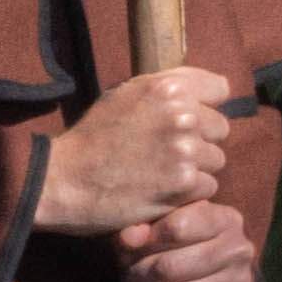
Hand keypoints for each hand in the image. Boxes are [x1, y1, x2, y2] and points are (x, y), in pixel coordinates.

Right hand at [33, 61, 238, 243]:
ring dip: (194, 170)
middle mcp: (182, 113)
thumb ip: (166, 89)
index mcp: (168, 87)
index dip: (205, 106)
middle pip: (219, 128)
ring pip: (216, 160)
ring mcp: (185, 149)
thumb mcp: (124, 95)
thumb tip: (211, 90)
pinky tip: (161, 191)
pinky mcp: (185, 183)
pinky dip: (188, 194)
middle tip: (164, 153)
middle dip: (199, 141)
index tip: (188, 120)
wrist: (61, 179)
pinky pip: (208, 187)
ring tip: (160, 174)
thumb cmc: (91, 138)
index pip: (219, 89)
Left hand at [112, 200, 256, 281]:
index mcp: (224, 219)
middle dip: (136, 276)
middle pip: (170, 267)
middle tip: (126, 278)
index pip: (177, 227)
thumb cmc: (181, 248)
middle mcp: (239, 249)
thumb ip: (142, 227)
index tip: (126, 250)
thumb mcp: (162, 229)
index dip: (144, 242)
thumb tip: (128, 238)